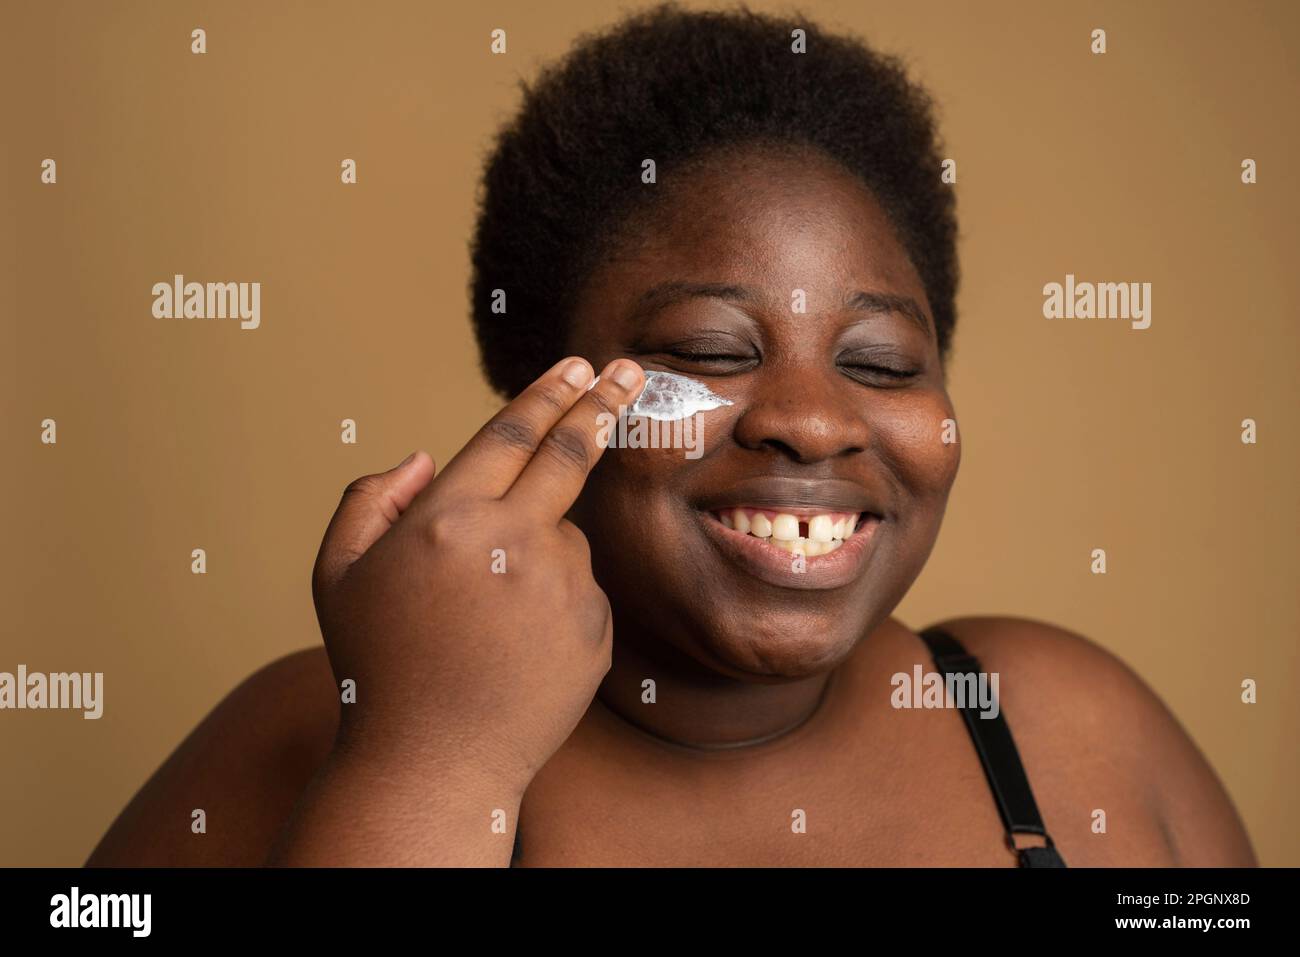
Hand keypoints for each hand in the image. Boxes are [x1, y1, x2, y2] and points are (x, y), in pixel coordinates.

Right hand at [310, 356, 645, 794]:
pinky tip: (516, 644)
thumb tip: (427, 456)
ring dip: (538, 551)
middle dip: (603, 402)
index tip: (579, 364)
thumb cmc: (376, 669)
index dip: (548, 392)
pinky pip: (581, 592)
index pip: (512, 433)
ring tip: (489, 618)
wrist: (434, 765)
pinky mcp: (596, 630)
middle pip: (572, 453)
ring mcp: (566, 588)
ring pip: (566, 538)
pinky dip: (554, 601)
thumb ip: (369, 500)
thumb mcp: (337, 577)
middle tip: (629, 371)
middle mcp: (517, 543)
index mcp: (450, 520)